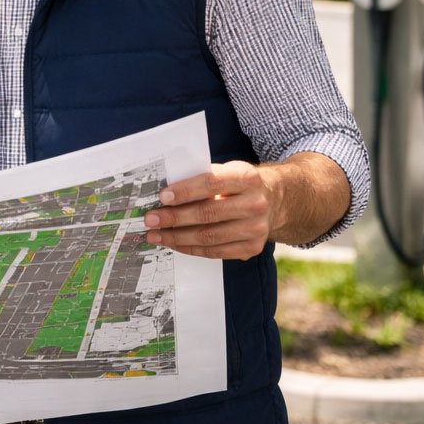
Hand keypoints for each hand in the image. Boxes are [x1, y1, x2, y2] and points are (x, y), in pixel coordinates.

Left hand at [143, 161, 273, 259]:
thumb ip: (201, 178)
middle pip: (207, 214)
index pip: (211, 183)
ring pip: (209, 237)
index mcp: (247, 178)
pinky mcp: (252, 248)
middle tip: (150, 219)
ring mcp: (256, 229)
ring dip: (177, 237)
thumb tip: (164, 194)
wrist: (273, 201)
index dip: (185, 191)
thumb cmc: (238, 184)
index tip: (162, 197)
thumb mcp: (227, 171)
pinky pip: (215, 252)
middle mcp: (255, 204)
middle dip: (174, 218)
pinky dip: (191, 248)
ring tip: (156, 235)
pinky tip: (174, 244)